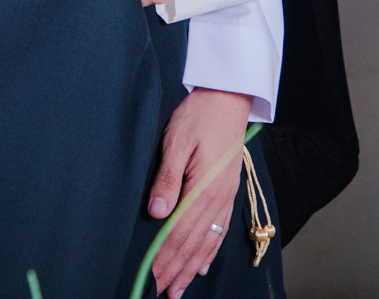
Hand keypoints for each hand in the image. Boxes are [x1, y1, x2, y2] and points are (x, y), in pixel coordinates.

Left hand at [148, 90, 251, 298]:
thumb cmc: (199, 115)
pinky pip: (220, 229)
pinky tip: (202, 265)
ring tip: (178, 290)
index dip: (164, 258)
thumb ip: (166, 178)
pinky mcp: (228, 191)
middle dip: (175, 270)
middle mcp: (217, 197)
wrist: (228, 98)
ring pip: (207, 241)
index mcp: (203, 187)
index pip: (178, 232)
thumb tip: (156, 213)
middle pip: (193, 242)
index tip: (150, 279)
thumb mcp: (177, 141)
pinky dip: (210, 251)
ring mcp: (225, 196)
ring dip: (191, 267)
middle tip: (161, 294)